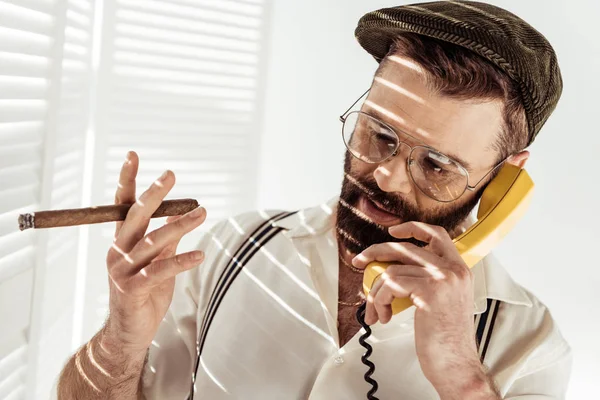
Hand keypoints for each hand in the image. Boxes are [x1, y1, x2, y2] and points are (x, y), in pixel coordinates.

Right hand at [104, 151, 206, 357]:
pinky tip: (199, 254)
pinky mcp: (131, 290)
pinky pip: (158, 272)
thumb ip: (166, 238)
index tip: (133, 156)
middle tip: (170, 175)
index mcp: (122, 241)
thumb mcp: (158, 260)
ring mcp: (122, 271)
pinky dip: (180, 262)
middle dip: (153, 194)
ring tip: (202, 213)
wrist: (130, 332)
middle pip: (135, 217)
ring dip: (179, 226)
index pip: (123, 205)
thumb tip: (179, 212)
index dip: (128, 181)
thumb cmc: (145, 293)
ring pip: (152, 242)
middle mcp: (118, 251)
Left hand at [353, 221, 493, 395]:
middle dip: (375, 252)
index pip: (436, 234)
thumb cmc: (446, 341)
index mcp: (459, 269)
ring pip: (392, 270)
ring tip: (377, 310)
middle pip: (405, 246)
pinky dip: (378, 300)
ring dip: (375, 292)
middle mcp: (453, 269)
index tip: (392, 232)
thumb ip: (425, 280)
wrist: (456, 366)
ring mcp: (443, 278)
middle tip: (359, 261)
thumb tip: (391, 270)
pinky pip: (389, 284)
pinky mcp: (429, 291)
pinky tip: (384, 316)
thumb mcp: (442, 301)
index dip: (412, 228)